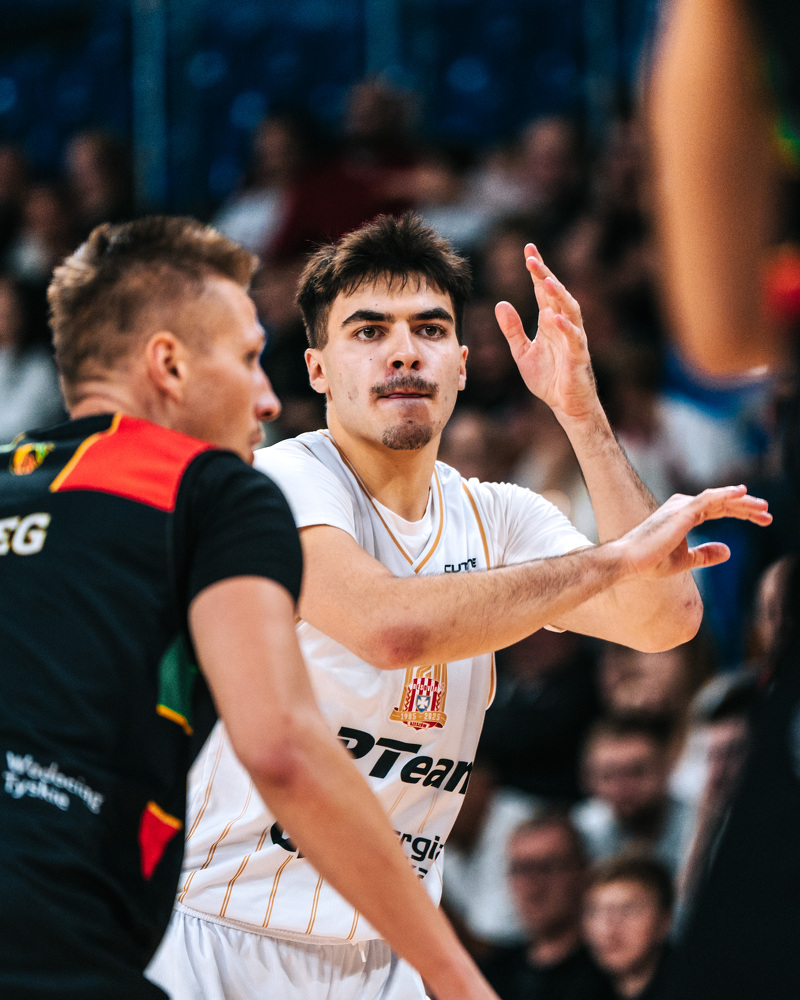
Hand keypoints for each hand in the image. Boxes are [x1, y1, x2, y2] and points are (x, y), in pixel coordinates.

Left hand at [494, 243, 597, 420]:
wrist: (565, 404)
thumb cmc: (548, 378)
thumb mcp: (522, 352)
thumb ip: (512, 329)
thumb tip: (500, 304)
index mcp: (549, 322)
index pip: (542, 290)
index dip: (536, 271)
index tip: (528, 250)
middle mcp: (563, 325)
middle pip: (556, 294)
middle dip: (545, 275)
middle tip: (532, 258)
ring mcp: (573, 339)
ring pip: (570, 310)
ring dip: (559, 295)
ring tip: (545, 281)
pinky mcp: (578, 357)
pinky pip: (574, 339)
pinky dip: (566, 328)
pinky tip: (555, 318)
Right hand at [613, 485, 771, 579]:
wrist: (629, 561)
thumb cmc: (651, 561)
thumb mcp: (685, 560)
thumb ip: (706, 554)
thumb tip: (728, 551)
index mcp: (684, 515)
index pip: (719, 510)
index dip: (741, 513)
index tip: (761, 520)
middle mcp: (683, 506)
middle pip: (722, 503)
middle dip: (747, 508)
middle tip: (767, 514)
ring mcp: (682, 507)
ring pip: (719, 499)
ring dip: (743, 502)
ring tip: (763, 508)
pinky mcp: (682, 511)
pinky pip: (709, 499)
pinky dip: (726, 494)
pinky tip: (742, 493)